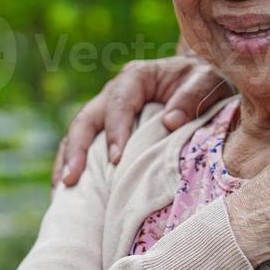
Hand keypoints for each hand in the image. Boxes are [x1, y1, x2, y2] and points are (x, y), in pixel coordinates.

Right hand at [52, 56, 231, 185]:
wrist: (203, 80)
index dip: (115, 131)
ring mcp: (108, 111)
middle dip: (76, 150)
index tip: (116, 160)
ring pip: (79, 134)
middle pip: (86, 119)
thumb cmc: (205, 80)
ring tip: (62, 190)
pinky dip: (76, 166)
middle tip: (71, 179)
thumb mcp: (208, 81)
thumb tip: (170, 122)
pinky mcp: (109, 129)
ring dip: (68, 160)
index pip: (118, 103)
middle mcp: (116, 92)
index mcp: (137, 77)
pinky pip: (87, 147)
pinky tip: (70, 193)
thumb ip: (192, 97)